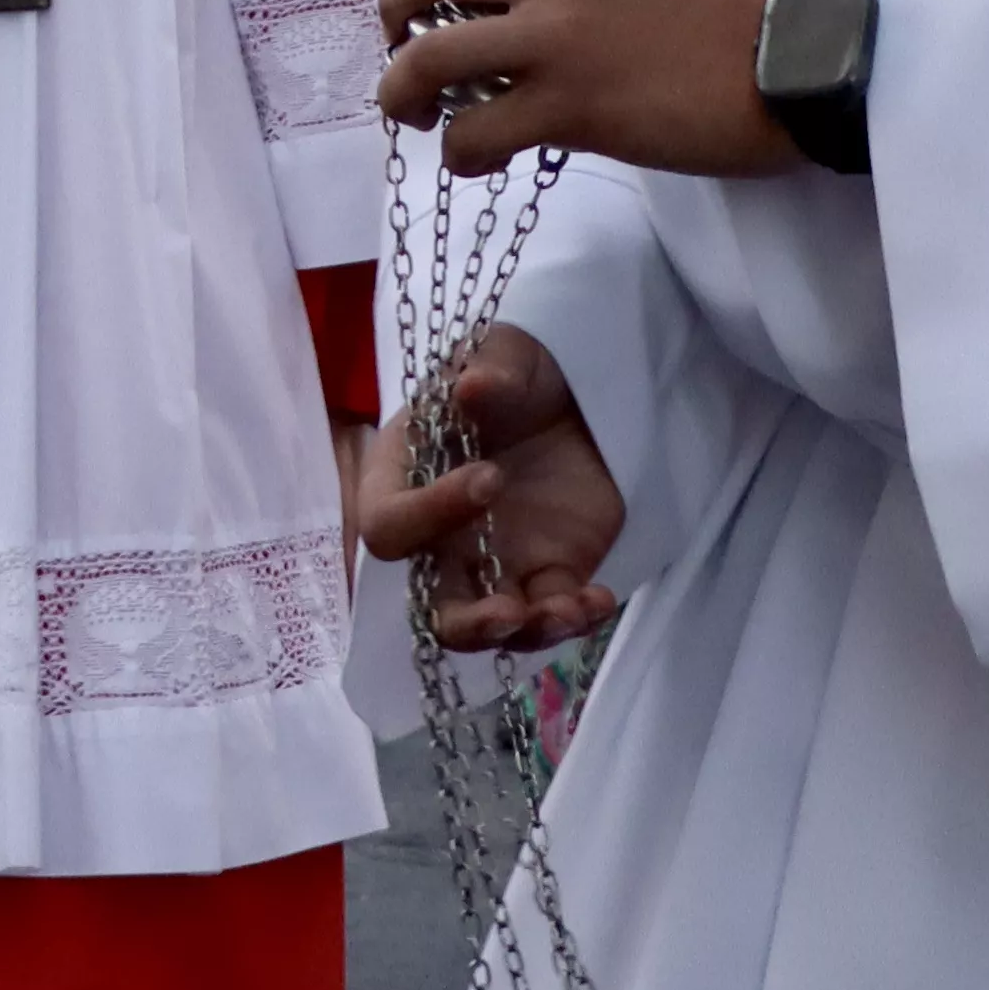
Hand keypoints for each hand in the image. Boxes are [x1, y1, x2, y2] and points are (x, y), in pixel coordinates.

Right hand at [350, 322, 625, 652]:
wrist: (573, 393)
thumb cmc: (515, 372)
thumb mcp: (502, 356)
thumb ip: (487, 371)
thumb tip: (471, 387)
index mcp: (403, 483)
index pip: (389, 523)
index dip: (428, 514)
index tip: (492, 476)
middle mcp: (440, 539)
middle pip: (430, 607)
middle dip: (466, 623)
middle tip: (507, 612)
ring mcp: (494, 565)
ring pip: (491, 627)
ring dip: (526, 633)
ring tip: (568, 610)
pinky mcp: (548, 575)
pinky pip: (552, 613)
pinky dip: (574, 620)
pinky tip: (598, 599)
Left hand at [354, 0, 788, 177]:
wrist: (794, 67)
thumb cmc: (725, 23)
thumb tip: (495, 4)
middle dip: (390, 17)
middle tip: (400, 55)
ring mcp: (560, 35)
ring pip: (431, 58)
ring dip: (404, 94)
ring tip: (419, 119)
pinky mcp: (572, 104)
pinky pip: (475, 130)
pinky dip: (460, 152)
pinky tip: (480, 159)